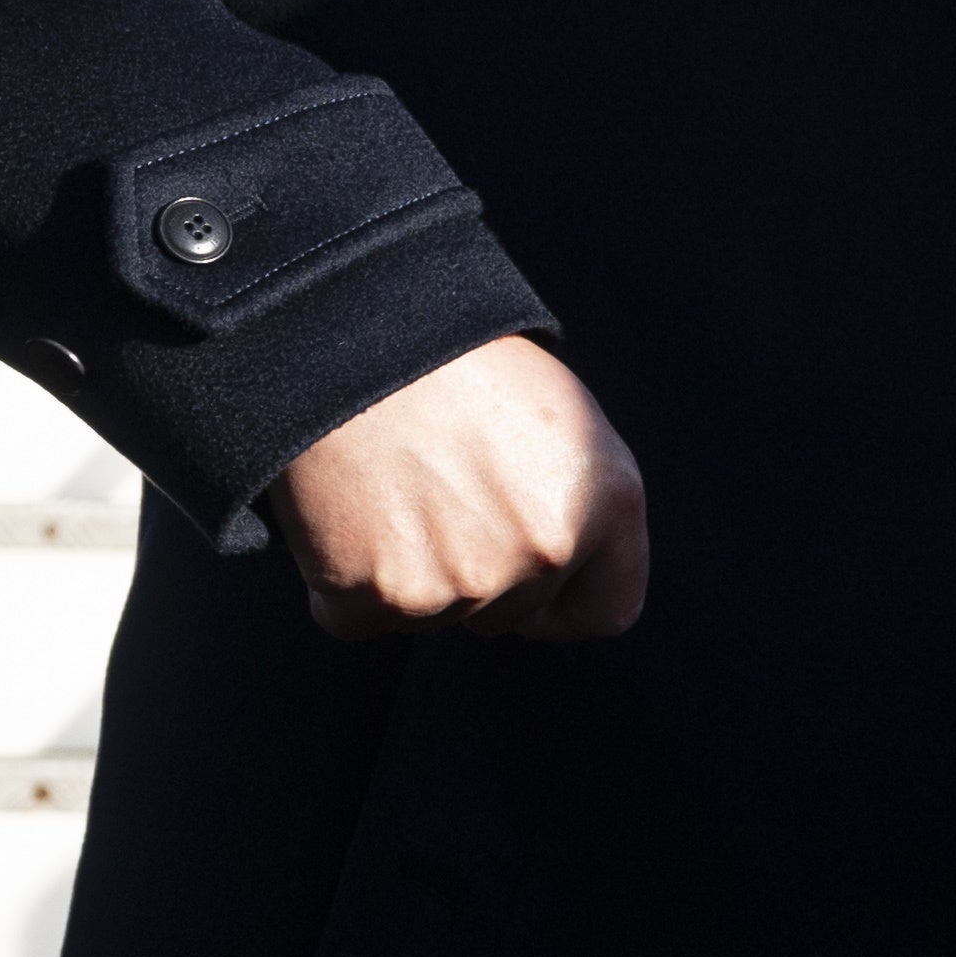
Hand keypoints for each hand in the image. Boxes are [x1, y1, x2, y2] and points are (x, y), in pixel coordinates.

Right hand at [266, 333, 648, 640]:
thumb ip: (578, 499)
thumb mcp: (558, 416)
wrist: (351, 338)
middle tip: (439, 497)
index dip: (565, 602)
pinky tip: (348, 513)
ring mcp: (464, 580)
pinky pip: (361, 618)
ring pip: (438, 615)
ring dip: (414, 574)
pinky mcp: (381, 597)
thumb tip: (570, 560)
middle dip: (480, 574)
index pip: (608, 610)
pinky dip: (346, 580)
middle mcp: (547, 549)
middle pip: (512, 614)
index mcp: (606, 498)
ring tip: (396, 491)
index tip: (534, 584)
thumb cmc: (454, 363)